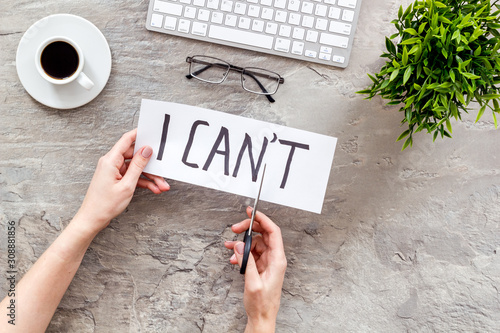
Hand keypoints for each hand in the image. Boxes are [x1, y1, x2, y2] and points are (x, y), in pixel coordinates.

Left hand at [76, 129, 169, 233]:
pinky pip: (133, 176)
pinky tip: (154, 189)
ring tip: (161, 186)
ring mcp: (114, 171)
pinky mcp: (116, 179)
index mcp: (110, 160)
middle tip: (163, 171)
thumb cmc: (105, 204)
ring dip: (150, 177)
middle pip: (135, 156)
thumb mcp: (127, 185)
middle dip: (151, 165)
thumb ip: (138, 166)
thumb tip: (147, 150)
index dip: (139, 134)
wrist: (93, 219)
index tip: (152, 132)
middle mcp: (111, 163)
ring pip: (136, 168)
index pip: (127, 140)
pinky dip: (143, 182)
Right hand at [225, 207, 286, 332]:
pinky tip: (233, 258)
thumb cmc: (262, 304)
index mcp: (277, 260)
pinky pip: (251, 253)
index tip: (252, 212)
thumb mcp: (252, 282)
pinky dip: (241, 253)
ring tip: (229, 246)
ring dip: (242, 243)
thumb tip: (240, 245)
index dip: (263, 219)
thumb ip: (246, 262)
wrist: (262, 316)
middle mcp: (274, 259)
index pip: (273, 232)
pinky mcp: (261, 267)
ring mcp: (267, 262)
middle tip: (235, 228)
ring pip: (255, 243)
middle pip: (263, 234)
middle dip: (249, 229)